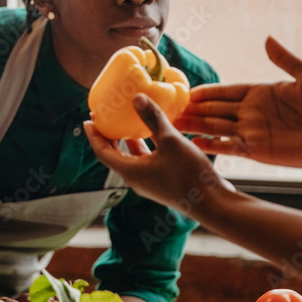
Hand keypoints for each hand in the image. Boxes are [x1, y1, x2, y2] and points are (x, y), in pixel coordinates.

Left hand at [84, 95, 231, 212]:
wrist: (214, 204)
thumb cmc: (189, 174)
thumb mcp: (170, 141)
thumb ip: (153, 118)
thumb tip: (136, 97)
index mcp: (130, 171)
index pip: (102, 152)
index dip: (94, 136)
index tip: (88, 120)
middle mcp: (136, 179)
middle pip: (114, 155)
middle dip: (108, 136)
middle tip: (105, 118)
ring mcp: (150, 182)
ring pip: (132, 159)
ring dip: (127, 142)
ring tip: (126, 123)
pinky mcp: (163, 182)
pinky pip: (146, 161)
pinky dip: (144, 148)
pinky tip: (153, 135)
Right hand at [173, 36, 301, 173]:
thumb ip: (285, 59)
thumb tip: (267, 38)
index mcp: (262, 93)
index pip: (226, 91)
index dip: (207, 92)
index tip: (187, 91)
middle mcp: (254, 113)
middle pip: (216, 109)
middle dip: (194, 109)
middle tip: (169, 108)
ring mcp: (255, 133)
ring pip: (217, 127)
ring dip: (196, 126)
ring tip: (173, 124)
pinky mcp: (259, 151)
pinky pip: (230, 148)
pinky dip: (213, 145)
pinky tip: (195, 143)